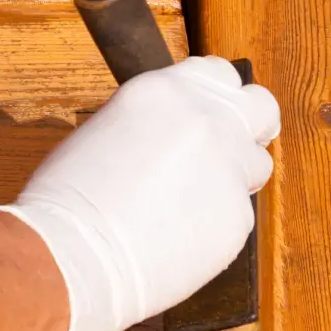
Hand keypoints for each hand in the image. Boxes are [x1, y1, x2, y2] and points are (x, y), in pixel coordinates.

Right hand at [0, 56, 281, 330]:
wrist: (73, 255)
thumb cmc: (69, 201)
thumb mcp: (106, 131)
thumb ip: (155, 125)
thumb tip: (174, 138)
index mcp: (165, 90)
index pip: (219, 74)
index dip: (219, 98)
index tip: (215, 115)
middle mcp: (205, 120)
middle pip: (260, 106)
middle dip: (251, 125)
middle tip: (233, 150)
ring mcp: (227, 168)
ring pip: (256, 164)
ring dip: (234, 179)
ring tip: (192, 203)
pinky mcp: (237, 217)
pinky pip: (237, 215)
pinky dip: (214, 226)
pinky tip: (177, 237)